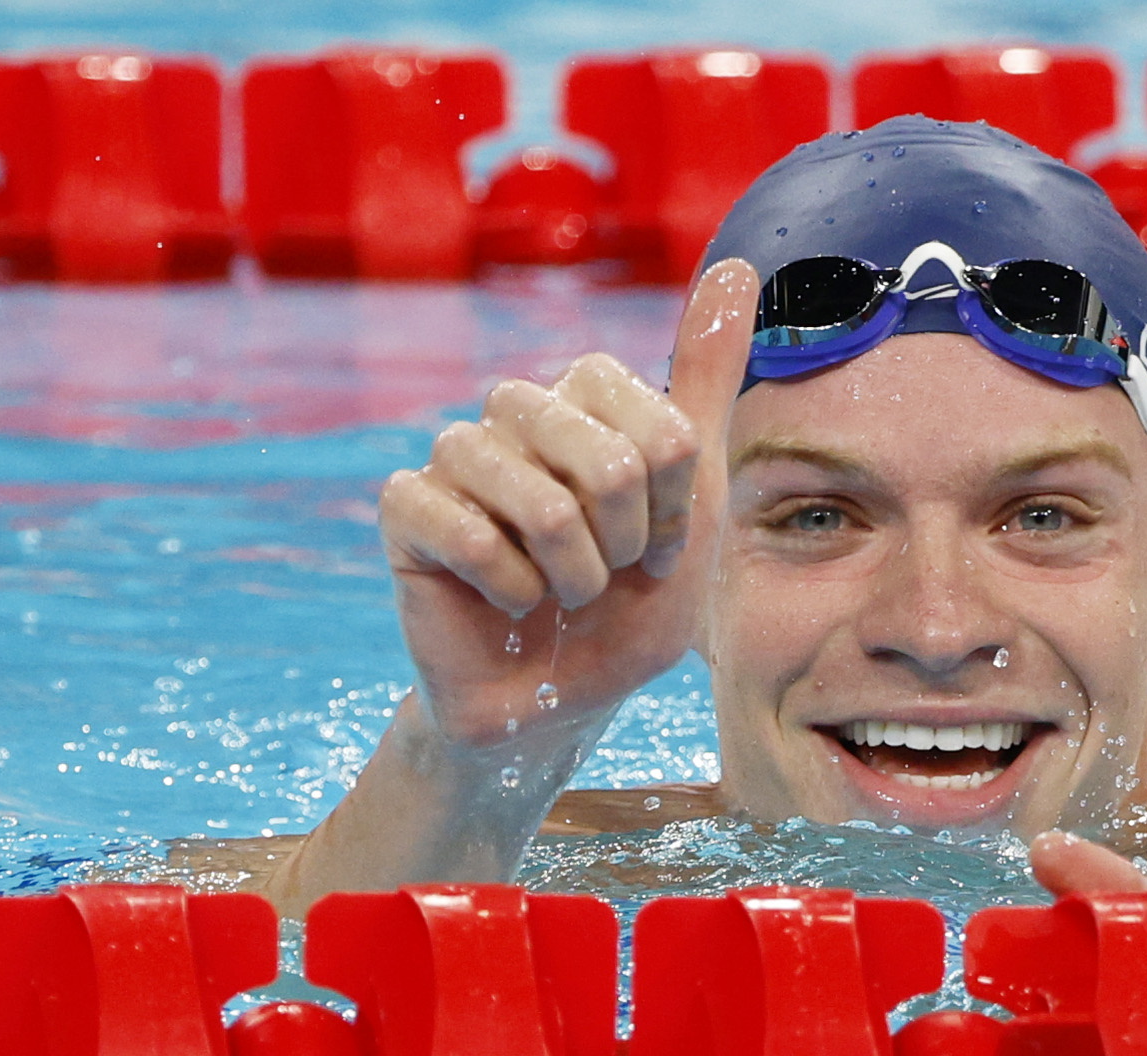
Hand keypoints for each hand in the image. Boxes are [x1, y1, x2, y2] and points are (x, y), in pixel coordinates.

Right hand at [376, 260, 758, 746]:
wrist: (557, 700)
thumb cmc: (627, 601)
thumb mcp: (692, 496)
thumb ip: (706, 381)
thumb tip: (741, 264)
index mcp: (587, 397)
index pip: (662, 432)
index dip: (673, 510)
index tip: (661, 548)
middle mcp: (518, 410)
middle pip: (609, 461)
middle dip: (627, 545)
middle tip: (610, 575)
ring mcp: (456, 455)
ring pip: (539, 501)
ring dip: (572, 573)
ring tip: (562, 592)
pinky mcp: (406, 509)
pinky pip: (469, 533)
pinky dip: (509, 589)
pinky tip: (506, 604)